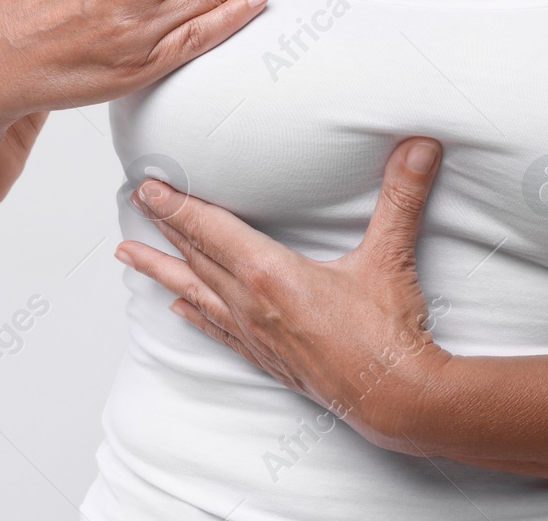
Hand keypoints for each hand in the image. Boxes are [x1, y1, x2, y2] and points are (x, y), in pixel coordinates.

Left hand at [115, 137, 450, 452]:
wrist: (397, 401)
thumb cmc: (389, 335)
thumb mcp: (389, 257)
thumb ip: (402, 197)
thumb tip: (419, 146)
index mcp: (269, 273)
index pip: (210, 229)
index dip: (176, 205)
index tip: (147, 187)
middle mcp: (251, 303)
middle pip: (195, 255)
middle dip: (163, 225)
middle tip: (134, 201)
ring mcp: (255, 333)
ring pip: (195, 292)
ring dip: (161, 270)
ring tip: (128, 256)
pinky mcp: (266, 357)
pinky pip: (218, 330)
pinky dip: (194, 314)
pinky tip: (178, 309)